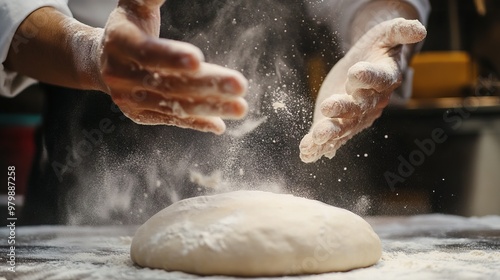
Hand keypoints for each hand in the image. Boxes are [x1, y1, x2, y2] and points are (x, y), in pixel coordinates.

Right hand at [99, 0, 247, 133]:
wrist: (102, 60)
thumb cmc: (129, 26)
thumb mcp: (135, 5)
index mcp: (121, 42)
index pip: (148, 52)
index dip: (171, 57)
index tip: (198, 59)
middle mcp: (121, 75)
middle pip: (169, 83)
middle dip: (208, 85)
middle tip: (240, 85)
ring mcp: (129, 99)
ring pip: (174, 106)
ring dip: (210, 108)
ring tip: (240, 108)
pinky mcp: (140, 115)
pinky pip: (171, 120)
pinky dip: (196, 123)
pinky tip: (219, 125)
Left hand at [300, 18, 425, 162]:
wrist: (364, 67)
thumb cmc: (376, 51)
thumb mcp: (386, 35)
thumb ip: (399, 31)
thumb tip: (418, 29)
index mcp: (384, 79)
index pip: (379, 78)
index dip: (368, 76)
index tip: (356, 72)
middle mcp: (370, 102)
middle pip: (358, 108)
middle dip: (344, 109)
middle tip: (329, 107)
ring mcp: (354, 116)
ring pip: (344, 127)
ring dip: (331, 134)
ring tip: (316, 138)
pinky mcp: (337, 123)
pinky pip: (330, 137)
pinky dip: (318, 147)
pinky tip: (307, 153)